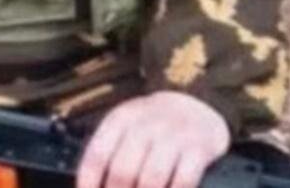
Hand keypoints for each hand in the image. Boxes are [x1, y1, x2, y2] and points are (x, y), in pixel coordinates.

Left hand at [76, 91, 229, 187]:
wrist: (198, 109)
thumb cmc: (155, 127)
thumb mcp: (129, 127)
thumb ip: (110, 153)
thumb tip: (92, 186)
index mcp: (122, 118)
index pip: (97, 155)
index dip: (89, 182)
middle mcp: (146, 123)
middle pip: (123, 171)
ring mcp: (174, 134)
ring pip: (151, 179)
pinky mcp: (199, 148)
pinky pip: (182, 181)